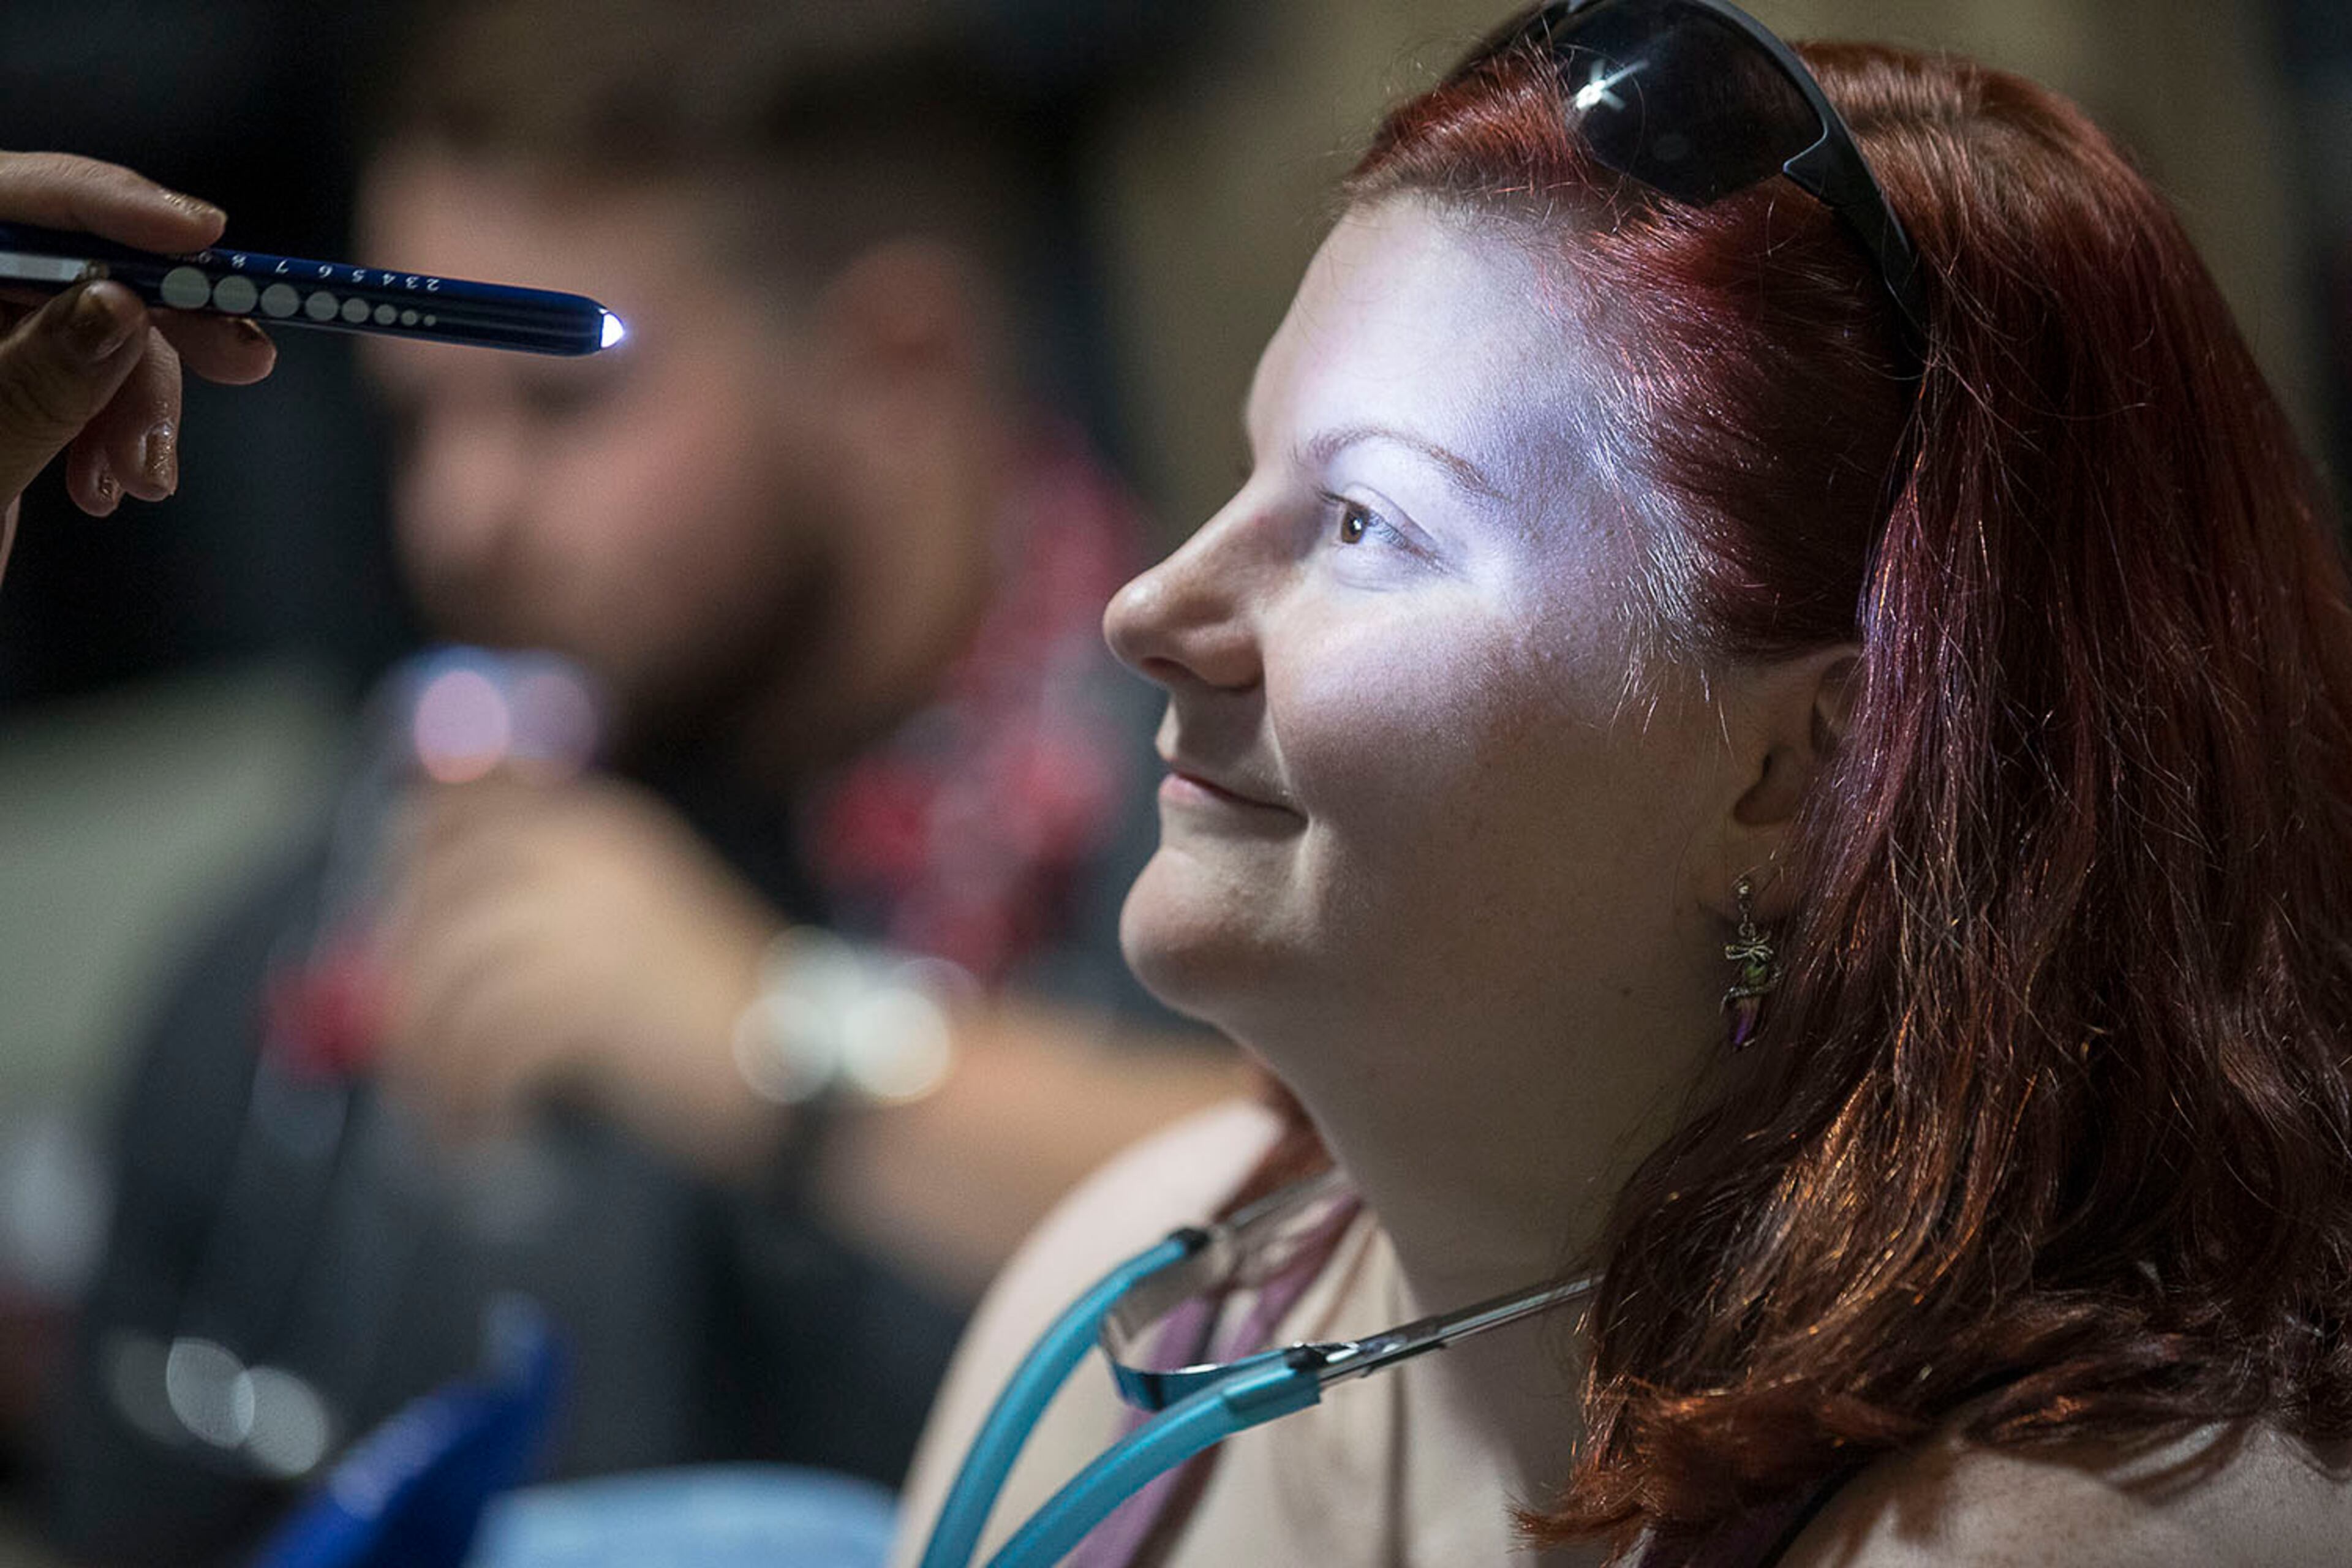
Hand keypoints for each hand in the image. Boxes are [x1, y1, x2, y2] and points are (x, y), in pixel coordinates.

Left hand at [0, 154, 277, 570]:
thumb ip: (33, 380)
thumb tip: (119, 302)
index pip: (2, 197)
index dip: (104, 204)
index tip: (202, 237)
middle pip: (60, 263)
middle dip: (152, 320)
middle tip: (243, 362)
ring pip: (84, 329)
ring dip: (137, 401)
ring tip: (139, 482)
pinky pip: (72, 384)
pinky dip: (110, 431)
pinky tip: (107, 488)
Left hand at [376, 774, 787, 1170]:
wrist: (805, 1061)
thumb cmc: (715, 1012)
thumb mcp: (628, 924)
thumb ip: (539, 910)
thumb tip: (413, 942)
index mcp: (596, 822)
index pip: (449, 812)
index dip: (397, 873)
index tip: (388, 942)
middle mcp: (584, 852)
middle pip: (428, 902)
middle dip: (400, 989)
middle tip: (407, 1057)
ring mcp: (588, 918)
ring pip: (445, 982)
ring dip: (428, 1064)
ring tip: (447, 1116)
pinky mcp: (592, 995)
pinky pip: (484, 1046)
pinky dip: (470, 1102)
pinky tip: (489, 1134)